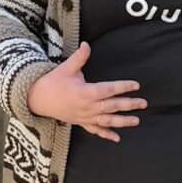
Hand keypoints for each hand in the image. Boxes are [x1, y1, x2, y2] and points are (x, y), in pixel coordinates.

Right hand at [26, 43, 146, 142]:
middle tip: (143, 103)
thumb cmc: (53, 82)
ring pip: (107, 121)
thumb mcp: (66, 68)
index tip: (136, 85)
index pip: (109, 89)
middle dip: (129, 105)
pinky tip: (117, 138)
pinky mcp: (80, 122)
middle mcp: (87, 106)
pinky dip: (106, 135)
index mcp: (86, 92)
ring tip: (136, 121)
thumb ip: (79, 57)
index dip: (123, 87)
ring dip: (123, 122)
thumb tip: (86, 44)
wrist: (38, 99)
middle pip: (112, 106)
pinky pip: (95, 130)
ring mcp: (85, 116)